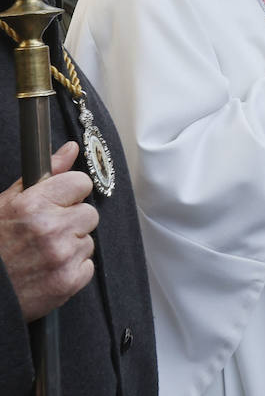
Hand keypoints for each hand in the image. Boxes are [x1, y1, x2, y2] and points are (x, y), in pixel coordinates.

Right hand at [0, 142, 97, 321]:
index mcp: (34, 205)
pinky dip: (72, 268)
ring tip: (43, 252)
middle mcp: (51, 229)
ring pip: (89, 240)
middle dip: (72, 221)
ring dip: (72, 245)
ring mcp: (62, 256)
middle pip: (90, 213)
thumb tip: (71, 149)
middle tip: (47, 231)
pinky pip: (88, 266)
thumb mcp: (9, 202)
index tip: (61, 201)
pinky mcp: (69, 281)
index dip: (71, 192)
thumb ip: (45, 173)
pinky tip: (48, 269)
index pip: (81, 183)